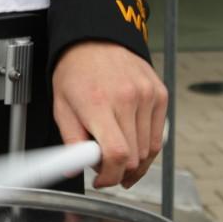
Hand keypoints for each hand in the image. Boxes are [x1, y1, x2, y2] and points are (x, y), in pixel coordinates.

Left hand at [52, 41, 167, 188]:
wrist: (95, 40)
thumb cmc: (75, 73)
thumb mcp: (61, 107)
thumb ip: (70, 141)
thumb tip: (74, 169)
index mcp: (99, 103)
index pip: (116, 153)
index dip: (110, 176)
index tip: (102, 181)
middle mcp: (127, 99)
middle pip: (134, 157)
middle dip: (118, 170)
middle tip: (104, 166)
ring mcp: (148, 96)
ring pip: (149, 150)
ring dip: (134, 160)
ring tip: (116, 151)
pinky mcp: (161, 94)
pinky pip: (158, 135)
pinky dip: (146, 145)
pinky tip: (132, 141)